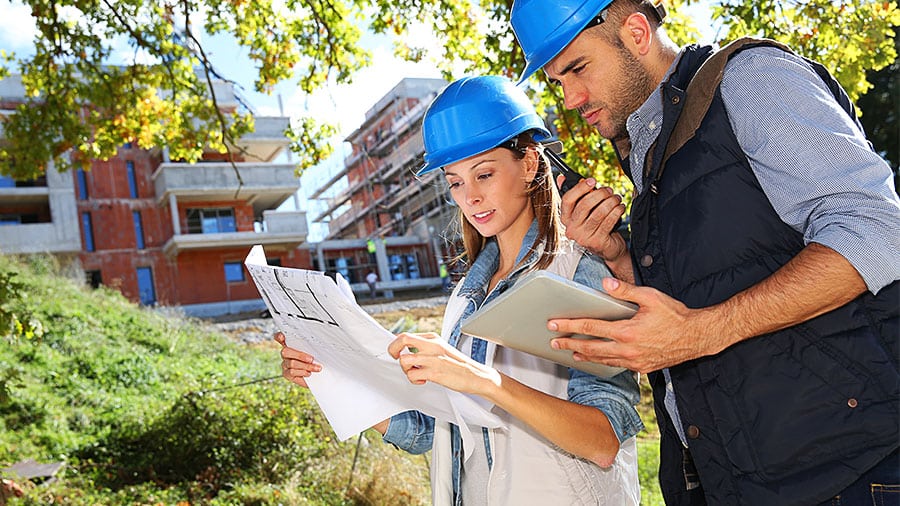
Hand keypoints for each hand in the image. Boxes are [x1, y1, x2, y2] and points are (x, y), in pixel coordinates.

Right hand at [274, 331, 321, 387]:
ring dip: (306, 366)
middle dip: (300, 355)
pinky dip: (302, 373)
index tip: (282, 336)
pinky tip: (309, 373)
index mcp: (290, 345)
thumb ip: (311, 346)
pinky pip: (292, 373)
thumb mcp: (314, 351)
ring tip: (317, 368)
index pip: (280, 338)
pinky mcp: (287, 374)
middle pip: (285, 351)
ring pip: (292, 363)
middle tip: (311, 359)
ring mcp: (285, 364)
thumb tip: (319, 342)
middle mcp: (286, 354)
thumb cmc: (314, 360)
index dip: (278, 336)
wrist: (317, 376)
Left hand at [387, 332, 500, 394]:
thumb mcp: (441, 349)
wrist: (476, 376)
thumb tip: (405, 349)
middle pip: (402, 339)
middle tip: (395, 357)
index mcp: (433, 338)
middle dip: (393, 350)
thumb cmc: (458, 365)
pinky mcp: (435, 372)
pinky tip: (423, 380)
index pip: (406, 335)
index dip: (396, 344)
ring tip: (415, 373)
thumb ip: (425, 347)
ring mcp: (433, 359)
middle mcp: (432, 346)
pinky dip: (414, 380)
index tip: (396, 352)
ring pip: (404, 360)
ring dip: (405, 369)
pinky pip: (413, 375)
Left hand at [548, 278, 721, 372]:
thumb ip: (625, 291)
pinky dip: (602, 362)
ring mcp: (634, 361)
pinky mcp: (641, 367)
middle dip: (569, 344)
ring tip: (569, 353)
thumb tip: (605, 283)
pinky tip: (595, 360)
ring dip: (583, 356)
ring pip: (602, 360)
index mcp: (627, 331)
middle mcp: (628, 349)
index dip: (570, 325)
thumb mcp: (651, 297)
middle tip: (553, 341)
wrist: (696, 337)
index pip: (591, 327)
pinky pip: (616, 366)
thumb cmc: (675, 315)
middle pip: (591, 348)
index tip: (554, 324)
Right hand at [558, 175, 627, 262]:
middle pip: (585, 205)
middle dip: (600, 194)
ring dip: (611, 202)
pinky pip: (609, 221)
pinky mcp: (597, 242)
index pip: (567, 200)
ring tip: (617, 198)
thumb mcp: (584, 211)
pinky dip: (617, 211)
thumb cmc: (595, 226)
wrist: (608, 249)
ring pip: (599, 212)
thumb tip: (561, 178)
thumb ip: (575, 195)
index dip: (580, 188)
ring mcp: (583, 237)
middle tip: (609, 191)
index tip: (592, 181)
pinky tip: (620, 207)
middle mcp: (571, 229)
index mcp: (566, 219)